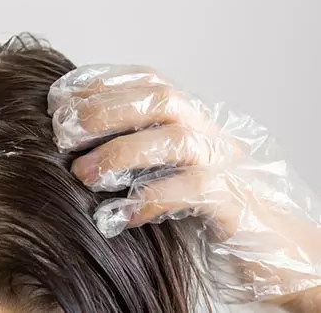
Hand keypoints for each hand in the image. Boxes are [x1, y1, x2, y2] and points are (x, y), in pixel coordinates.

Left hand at [48, 65, 320, 307]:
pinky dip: (149, 199)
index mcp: (189, 119)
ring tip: (82, 174)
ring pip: (175, 139)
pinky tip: (116, 215)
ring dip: (120, 153)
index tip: (56, 97)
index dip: (98, 83)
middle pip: (158, 98)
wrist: (271, 246)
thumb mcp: (163, 169)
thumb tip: (68, 142)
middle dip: (103, 111)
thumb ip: (131, 149)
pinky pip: (192, 190)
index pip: (145, 81)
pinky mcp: (233, 203)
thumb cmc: (205, 208)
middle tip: (62, 134)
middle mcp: (208, 132)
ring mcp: (223, 164)